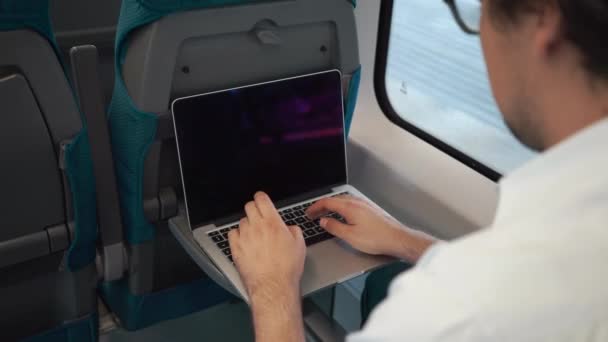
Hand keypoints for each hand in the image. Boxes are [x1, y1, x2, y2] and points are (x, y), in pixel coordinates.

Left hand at [228, 192, 305, 298]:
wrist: (273, 286)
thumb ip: (294, 231)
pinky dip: (237, 235)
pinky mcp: (236, 249)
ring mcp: (244, 237)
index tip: (262, 200)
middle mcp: (256, 227)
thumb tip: (289, 228)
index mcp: (273, 223)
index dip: (261, 198)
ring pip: (241, 221)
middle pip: (249, 206)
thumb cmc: (287, 269)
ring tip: (254, 235)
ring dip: (247, 225)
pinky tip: (244, 242)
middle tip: (258, 216)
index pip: (261, 199)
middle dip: (254, 209)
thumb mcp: (299, 245)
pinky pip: (232, 234)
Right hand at [306, 195, 436, 261]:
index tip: (308, 212)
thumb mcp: (350, 236)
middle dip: (322, 206)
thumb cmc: (376, 238)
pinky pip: (351, 204)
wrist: (396, 239)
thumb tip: (324, 222)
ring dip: (332, 206)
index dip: (315, 207)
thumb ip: (334, 227)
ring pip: (343, 201)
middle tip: (314, 214)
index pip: (327, 202)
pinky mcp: (370, 210)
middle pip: (334, 200)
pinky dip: (341, 208)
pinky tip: (342, 215)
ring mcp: (364, 205)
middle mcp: (357, 203)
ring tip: (325, 215)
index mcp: (349, 207)